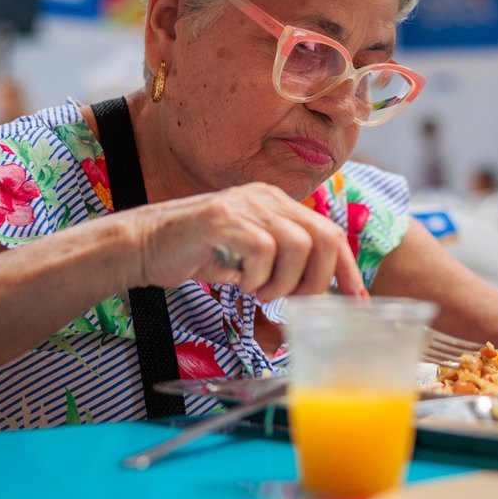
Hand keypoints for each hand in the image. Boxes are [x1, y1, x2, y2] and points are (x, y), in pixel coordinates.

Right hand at [129, 182, 365, 299]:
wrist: (141, 245)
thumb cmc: (194, 254)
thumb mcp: (247, 257)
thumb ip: (281, 264)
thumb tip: (317, 294)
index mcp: (277, 203)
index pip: (330, 232)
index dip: (347, 269)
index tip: (356, 300)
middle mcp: (266, 198)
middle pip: (324, 237)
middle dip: (317, 280)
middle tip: (293, 300)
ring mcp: (245, 206)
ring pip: (299, 245)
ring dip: (284, 281)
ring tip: (258, 291)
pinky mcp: (224, 220)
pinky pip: (264, 251)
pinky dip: (257, 277)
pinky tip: (238, 282)